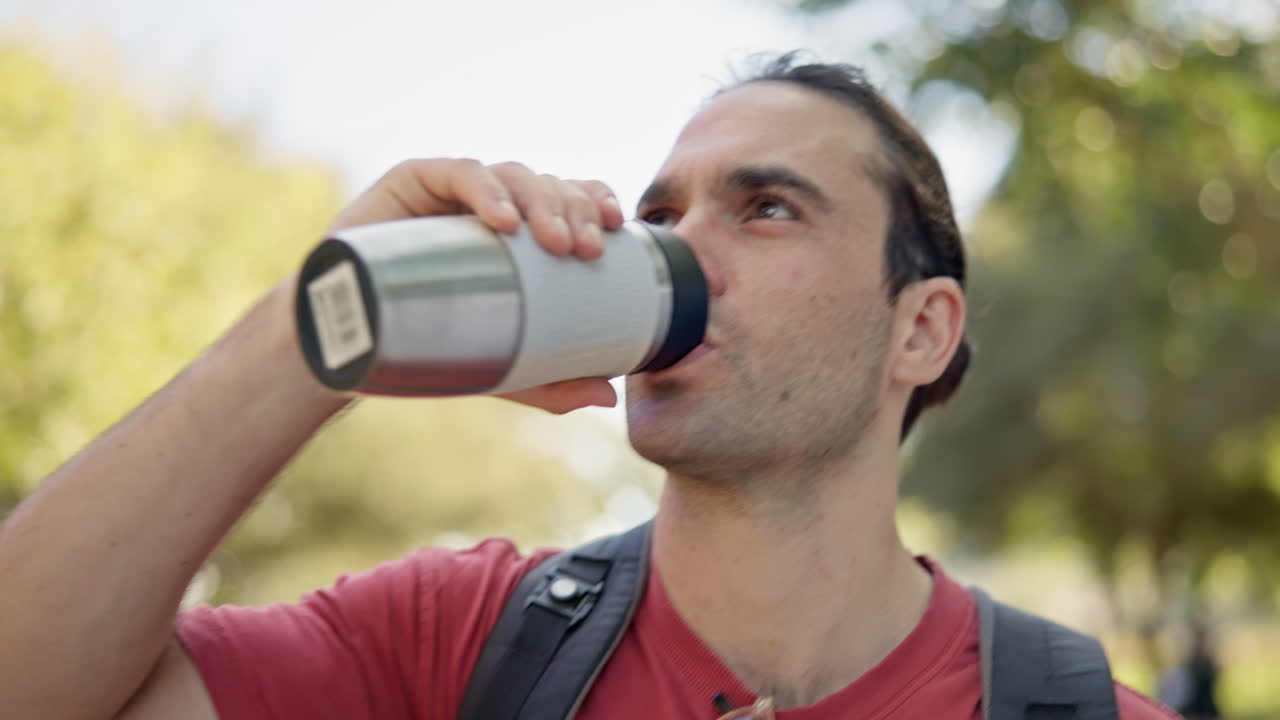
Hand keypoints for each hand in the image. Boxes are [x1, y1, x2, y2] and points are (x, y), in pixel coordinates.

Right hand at [326, 158, 625, 412]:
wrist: (347, 343)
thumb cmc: (429, 342)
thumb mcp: (500, 366)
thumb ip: (550, 381)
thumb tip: (607, 396)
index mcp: (520, 231)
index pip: (570, 198)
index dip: (596, 199)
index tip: (618, 228)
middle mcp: (491, 204)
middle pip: (548, 186)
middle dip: (575, 211)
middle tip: (589, 252)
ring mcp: (453, 190)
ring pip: (512, 175)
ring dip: (542, 203)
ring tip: (556, 244)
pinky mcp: (413, 181)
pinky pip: (458, 173)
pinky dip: (487, 191)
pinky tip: (505, 221)